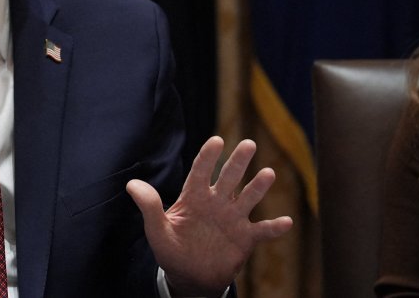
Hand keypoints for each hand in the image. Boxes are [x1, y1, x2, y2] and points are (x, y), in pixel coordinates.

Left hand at [126, 136, 292, 296]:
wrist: (190, 277)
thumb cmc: (171, 250)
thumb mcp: (156, 230)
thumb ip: (149, 206)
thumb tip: (131, 184)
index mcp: (194, 198)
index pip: (201, 172)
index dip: (208, 157)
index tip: (216, 141)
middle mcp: (216, 203)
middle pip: (229, 178)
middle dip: (238, 161)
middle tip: (248, 143)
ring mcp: (232, 219)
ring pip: (248, 198)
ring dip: (258, 187)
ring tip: (268, 173)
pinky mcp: (245, 238)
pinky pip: (263, 231)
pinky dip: (275, 228)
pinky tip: (287, 222)